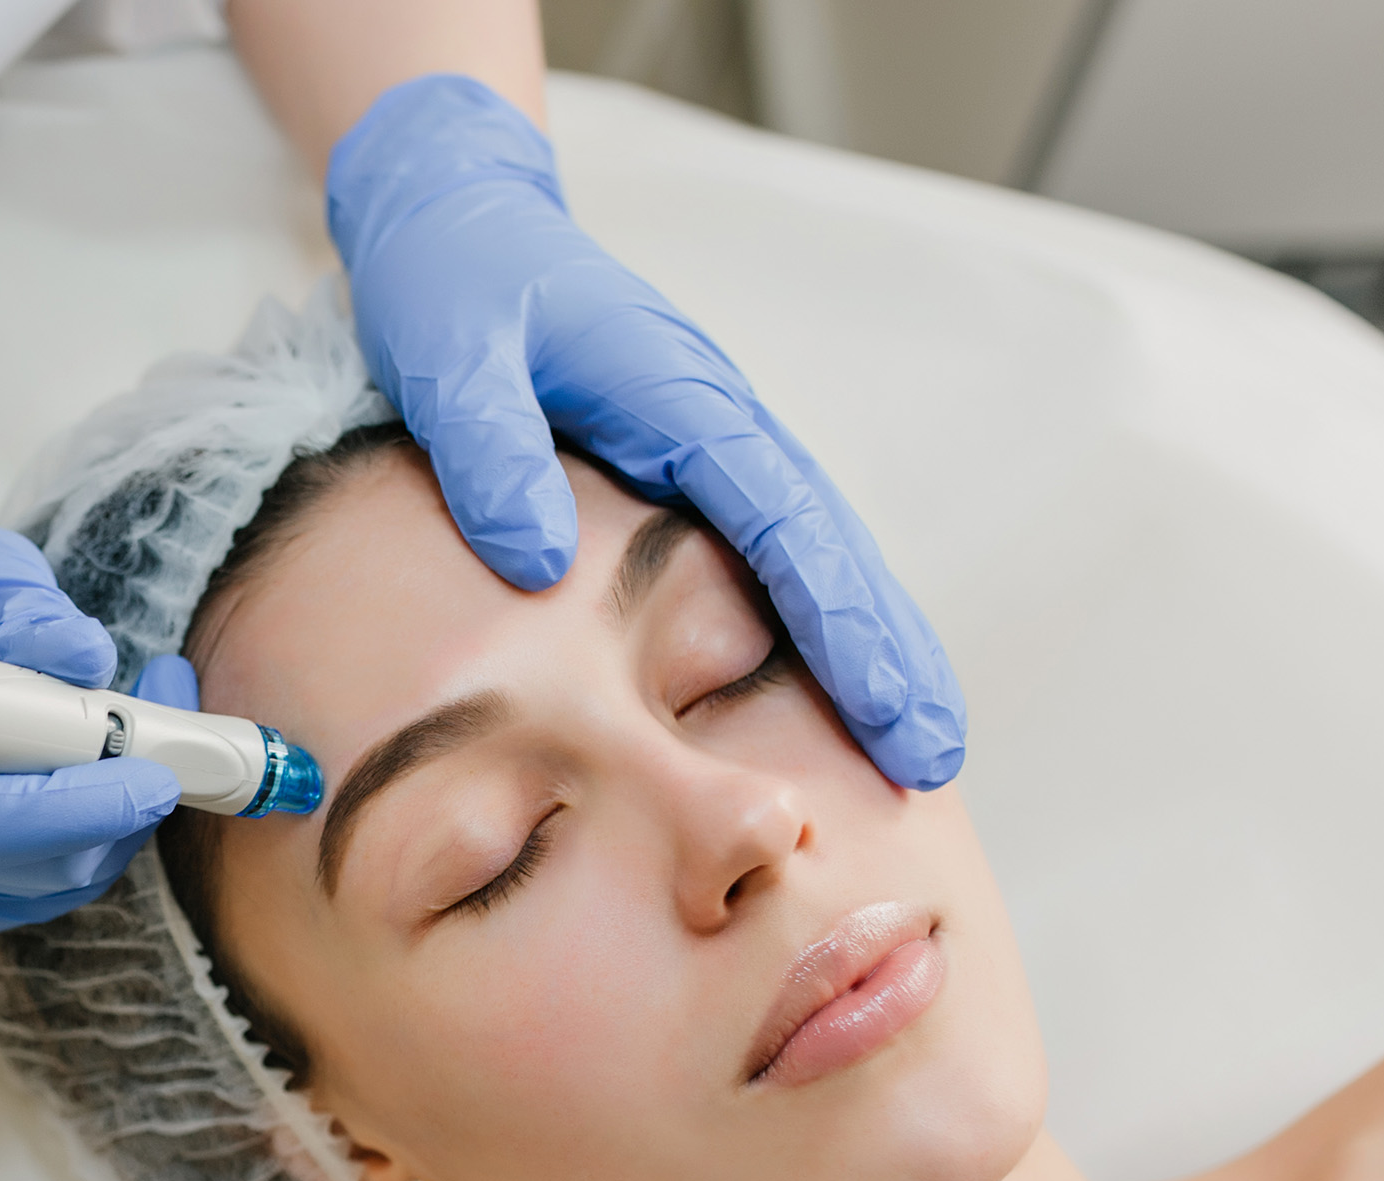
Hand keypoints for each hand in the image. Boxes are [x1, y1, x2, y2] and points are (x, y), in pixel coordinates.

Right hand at [0, 489, 183, 941]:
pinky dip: (92, 839)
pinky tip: (100, 774)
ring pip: (51, 884)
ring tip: (141, 727)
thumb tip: (85, 655)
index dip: (70, 807)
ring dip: (117, 817)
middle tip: (176, 738)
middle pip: (28, 866)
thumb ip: (17, 607)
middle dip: (120, 808)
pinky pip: (43, 892)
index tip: (150, 771)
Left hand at [326, 75, 966, 789]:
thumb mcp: (449, 354)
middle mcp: (718, 421)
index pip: (784, 521)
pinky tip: (840, 689)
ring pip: (818, 553)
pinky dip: (820, 619)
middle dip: (889, 651)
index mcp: (680, 396)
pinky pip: (773, 551)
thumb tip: (539, 564)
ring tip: (917, 749)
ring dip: (872, 645)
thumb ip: (490, 449)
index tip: (881, 705)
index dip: (838, 619)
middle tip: (934, 757)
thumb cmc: (455, 282)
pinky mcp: (691, 465)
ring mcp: (713, 444)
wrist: (458, 220)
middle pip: (831, 545)